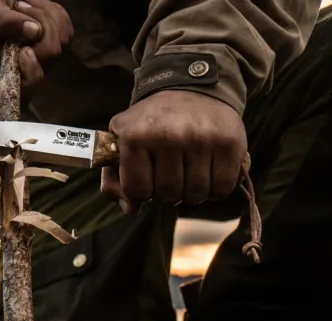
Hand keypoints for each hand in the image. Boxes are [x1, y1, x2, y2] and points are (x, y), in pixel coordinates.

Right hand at [0, 0, 72, 97]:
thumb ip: (2, 21)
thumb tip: (33, 31)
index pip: (21, 91)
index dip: (31, 74)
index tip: (25, 51)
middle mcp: (20, 70)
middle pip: (49, 57)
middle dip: (40, 26)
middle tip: (18, 7)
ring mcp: (40, 59)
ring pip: (60, 41)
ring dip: (44, 15)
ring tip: (21, 6)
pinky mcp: (54, 44)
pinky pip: (66, 29)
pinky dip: (52, 13)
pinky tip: (33, 8)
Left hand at [101, 90, 246, 214]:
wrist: (190, 87)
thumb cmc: (151, 122)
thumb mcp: (121, 140)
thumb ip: (115, 179)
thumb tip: (131, 210)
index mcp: (135, 136)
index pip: (137, 191)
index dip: (141, 192)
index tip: (146, 179)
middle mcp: (168, 136)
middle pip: (166, 195)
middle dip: (165, 193)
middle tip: (168, 176)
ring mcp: (201, 139)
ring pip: (195, 195)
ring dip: (190, 193)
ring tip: (187, 174)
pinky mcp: (229, 143)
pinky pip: (222, 189)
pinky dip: (214, 190)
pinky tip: (206, 173)